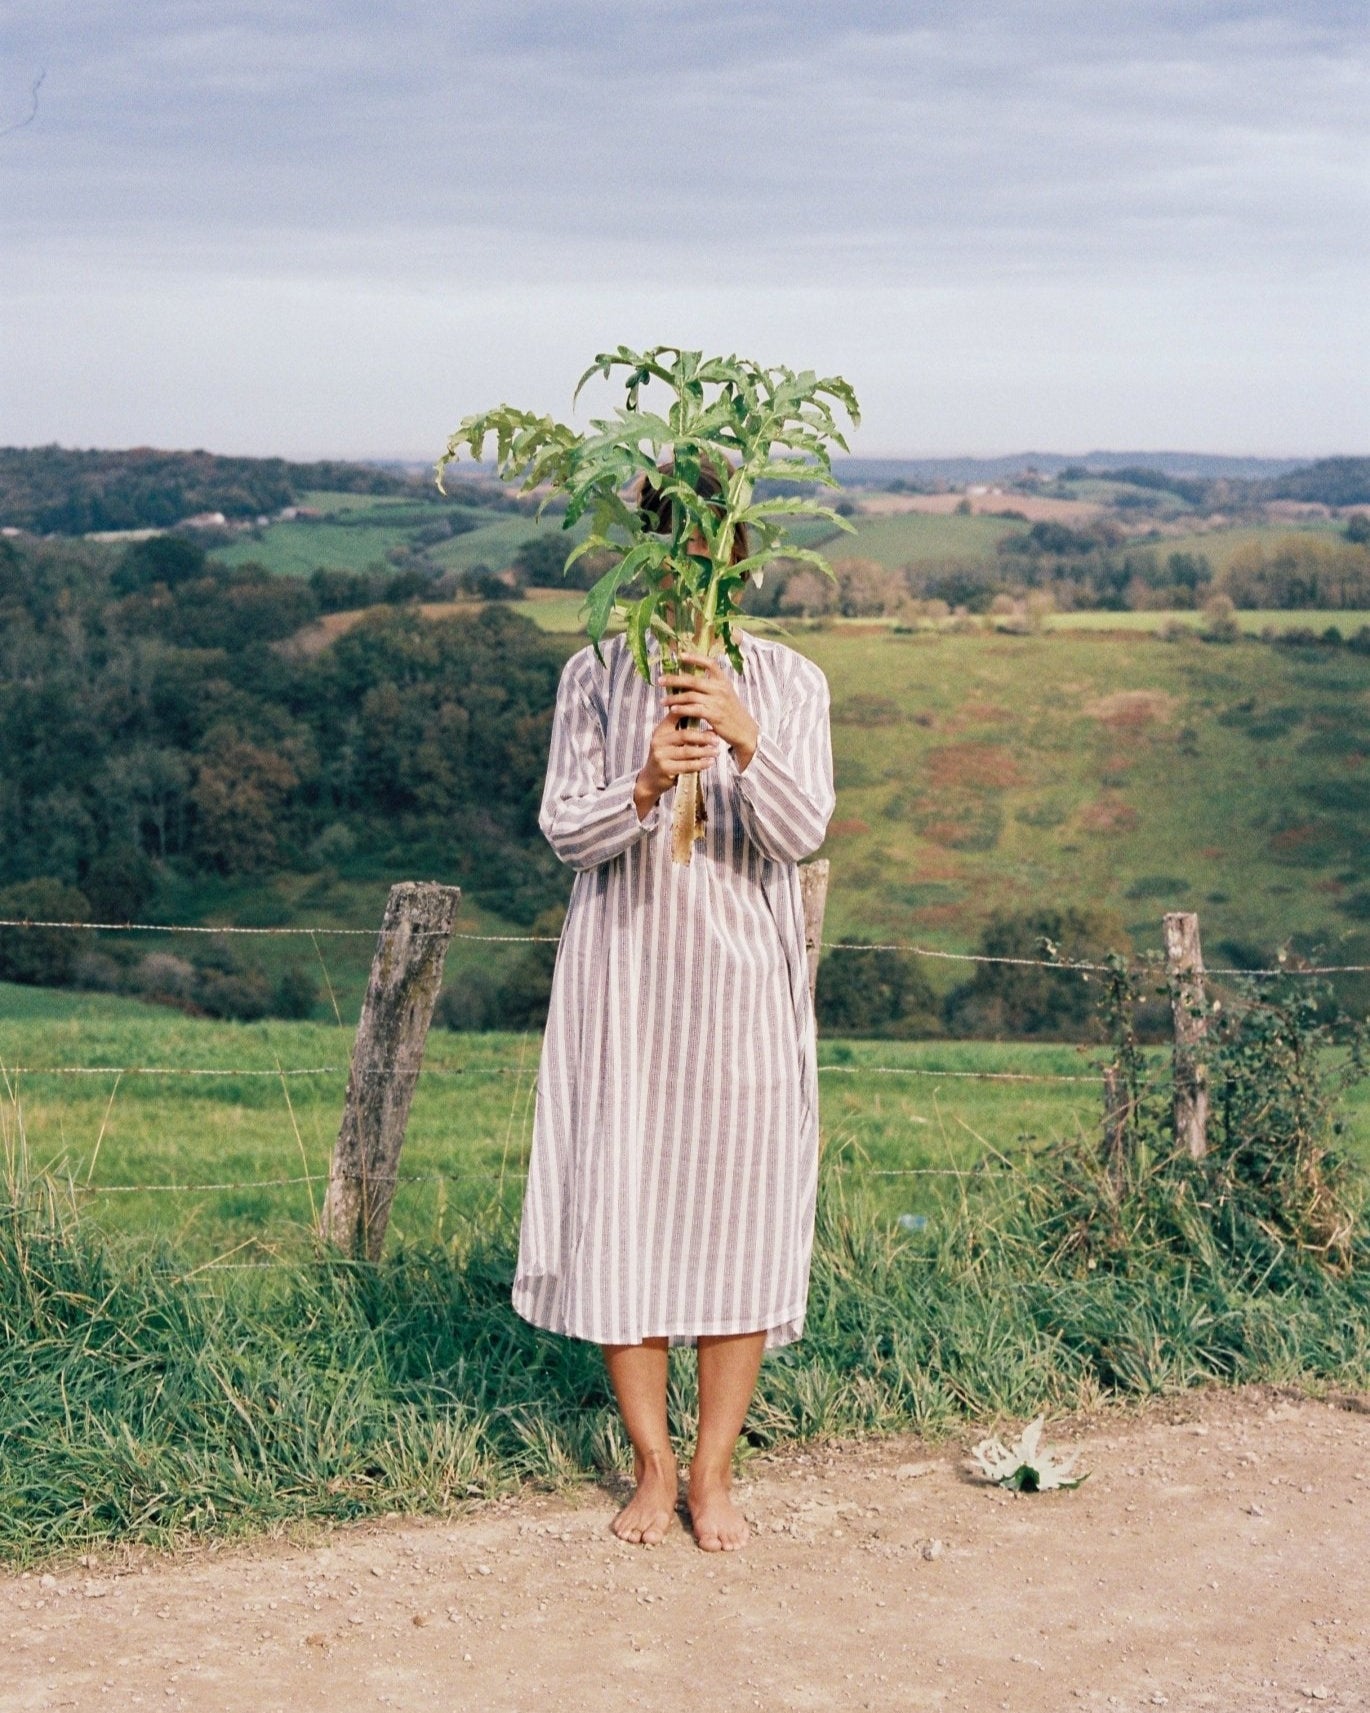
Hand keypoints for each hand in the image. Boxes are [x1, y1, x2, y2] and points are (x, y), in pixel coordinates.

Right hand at [634, 711, 721, 821]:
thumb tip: (712, 730)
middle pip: (685, 735)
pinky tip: (709, 762)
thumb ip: (687, 735)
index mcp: (660, 731)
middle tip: (717, 740)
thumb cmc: (666, 757)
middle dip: (703, 737)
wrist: (651, 779)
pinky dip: (700, 764)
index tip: (706, 713)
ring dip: (705, 751)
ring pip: (688, 751)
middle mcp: (658, 741)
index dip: (689, 711)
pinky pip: (687, 765)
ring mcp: (661, 755)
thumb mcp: (671, 743)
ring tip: (716, 752)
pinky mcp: (665, 769)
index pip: (674, 716)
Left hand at [658, 652, 760, 769]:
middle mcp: (720, 689)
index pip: (709, 663)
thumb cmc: (732, 712)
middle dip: (674, 679)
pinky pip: (694, 710)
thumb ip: (712, 686)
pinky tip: (672, 710)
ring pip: (690, 696)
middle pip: (693, 680)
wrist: (745, 730)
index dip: (695, 658)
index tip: (680, 655)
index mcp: (723, 681)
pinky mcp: (714, 715)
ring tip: (662, 701)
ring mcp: (717, 702)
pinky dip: (681, 709)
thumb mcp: (726, 694)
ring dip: (674, 698)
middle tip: (660, 680)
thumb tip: (691, 679)